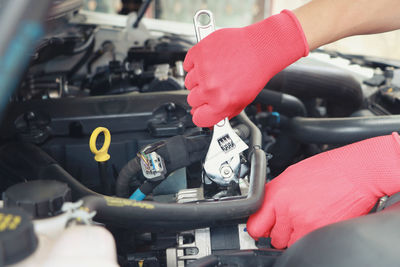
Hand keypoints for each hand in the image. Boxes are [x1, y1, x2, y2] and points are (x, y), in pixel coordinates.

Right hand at [183, 10, 308, 126]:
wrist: (260, 48)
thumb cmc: (255, 73)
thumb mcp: (243, 101)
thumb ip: (223, 112)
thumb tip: (208, 119)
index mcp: (221, 104)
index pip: (198, 119)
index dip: (201, 114)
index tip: (203, 109)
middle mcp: (210, 88)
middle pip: (192, 101)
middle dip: (201, 95)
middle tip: (214, 86)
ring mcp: (202, 70)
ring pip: (189, 83)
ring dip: (198, 79)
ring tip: (215, 72)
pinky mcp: (199, 53)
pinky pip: (188, 65)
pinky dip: (196, 64)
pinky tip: (210, 62)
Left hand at [247, 133, 399, 248]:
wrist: (356, 172)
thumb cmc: (327, 170)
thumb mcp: (291, 175)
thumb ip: (275, 194)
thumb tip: (265, 209)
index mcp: (277, 194)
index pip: (255, 225)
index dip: (258, 228)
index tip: (261, 228)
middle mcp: (287, 210)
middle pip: (273, 238)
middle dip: (280, 232)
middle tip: (291, 221)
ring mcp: (304, 222)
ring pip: (290, 243)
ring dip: (295, 236)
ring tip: (307, 218)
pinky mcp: (320, 231)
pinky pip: (307, 243)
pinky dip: (310, 237)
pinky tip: (317, 221)